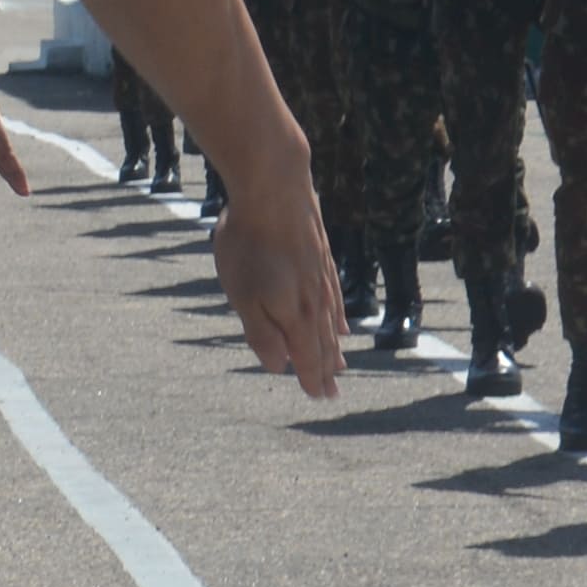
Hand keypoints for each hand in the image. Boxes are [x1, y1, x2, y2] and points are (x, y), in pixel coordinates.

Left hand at [212, 167, 346, 400]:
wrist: (274, 188)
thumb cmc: (250, 243)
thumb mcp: (244, 295)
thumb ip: (262, 333)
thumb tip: (280, 366)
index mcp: (297, 314)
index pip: (308, 357)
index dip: (312, 379)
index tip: (319, 398)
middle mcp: (315, 300)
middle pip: (323, 343)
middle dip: (326, 370)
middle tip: (332, 393)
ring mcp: (321, 277)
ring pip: (331, 321)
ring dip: (334, 347)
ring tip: (340, 365)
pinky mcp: (322, 256)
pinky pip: (334, 297)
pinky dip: (338, 315)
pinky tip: (342, 322)